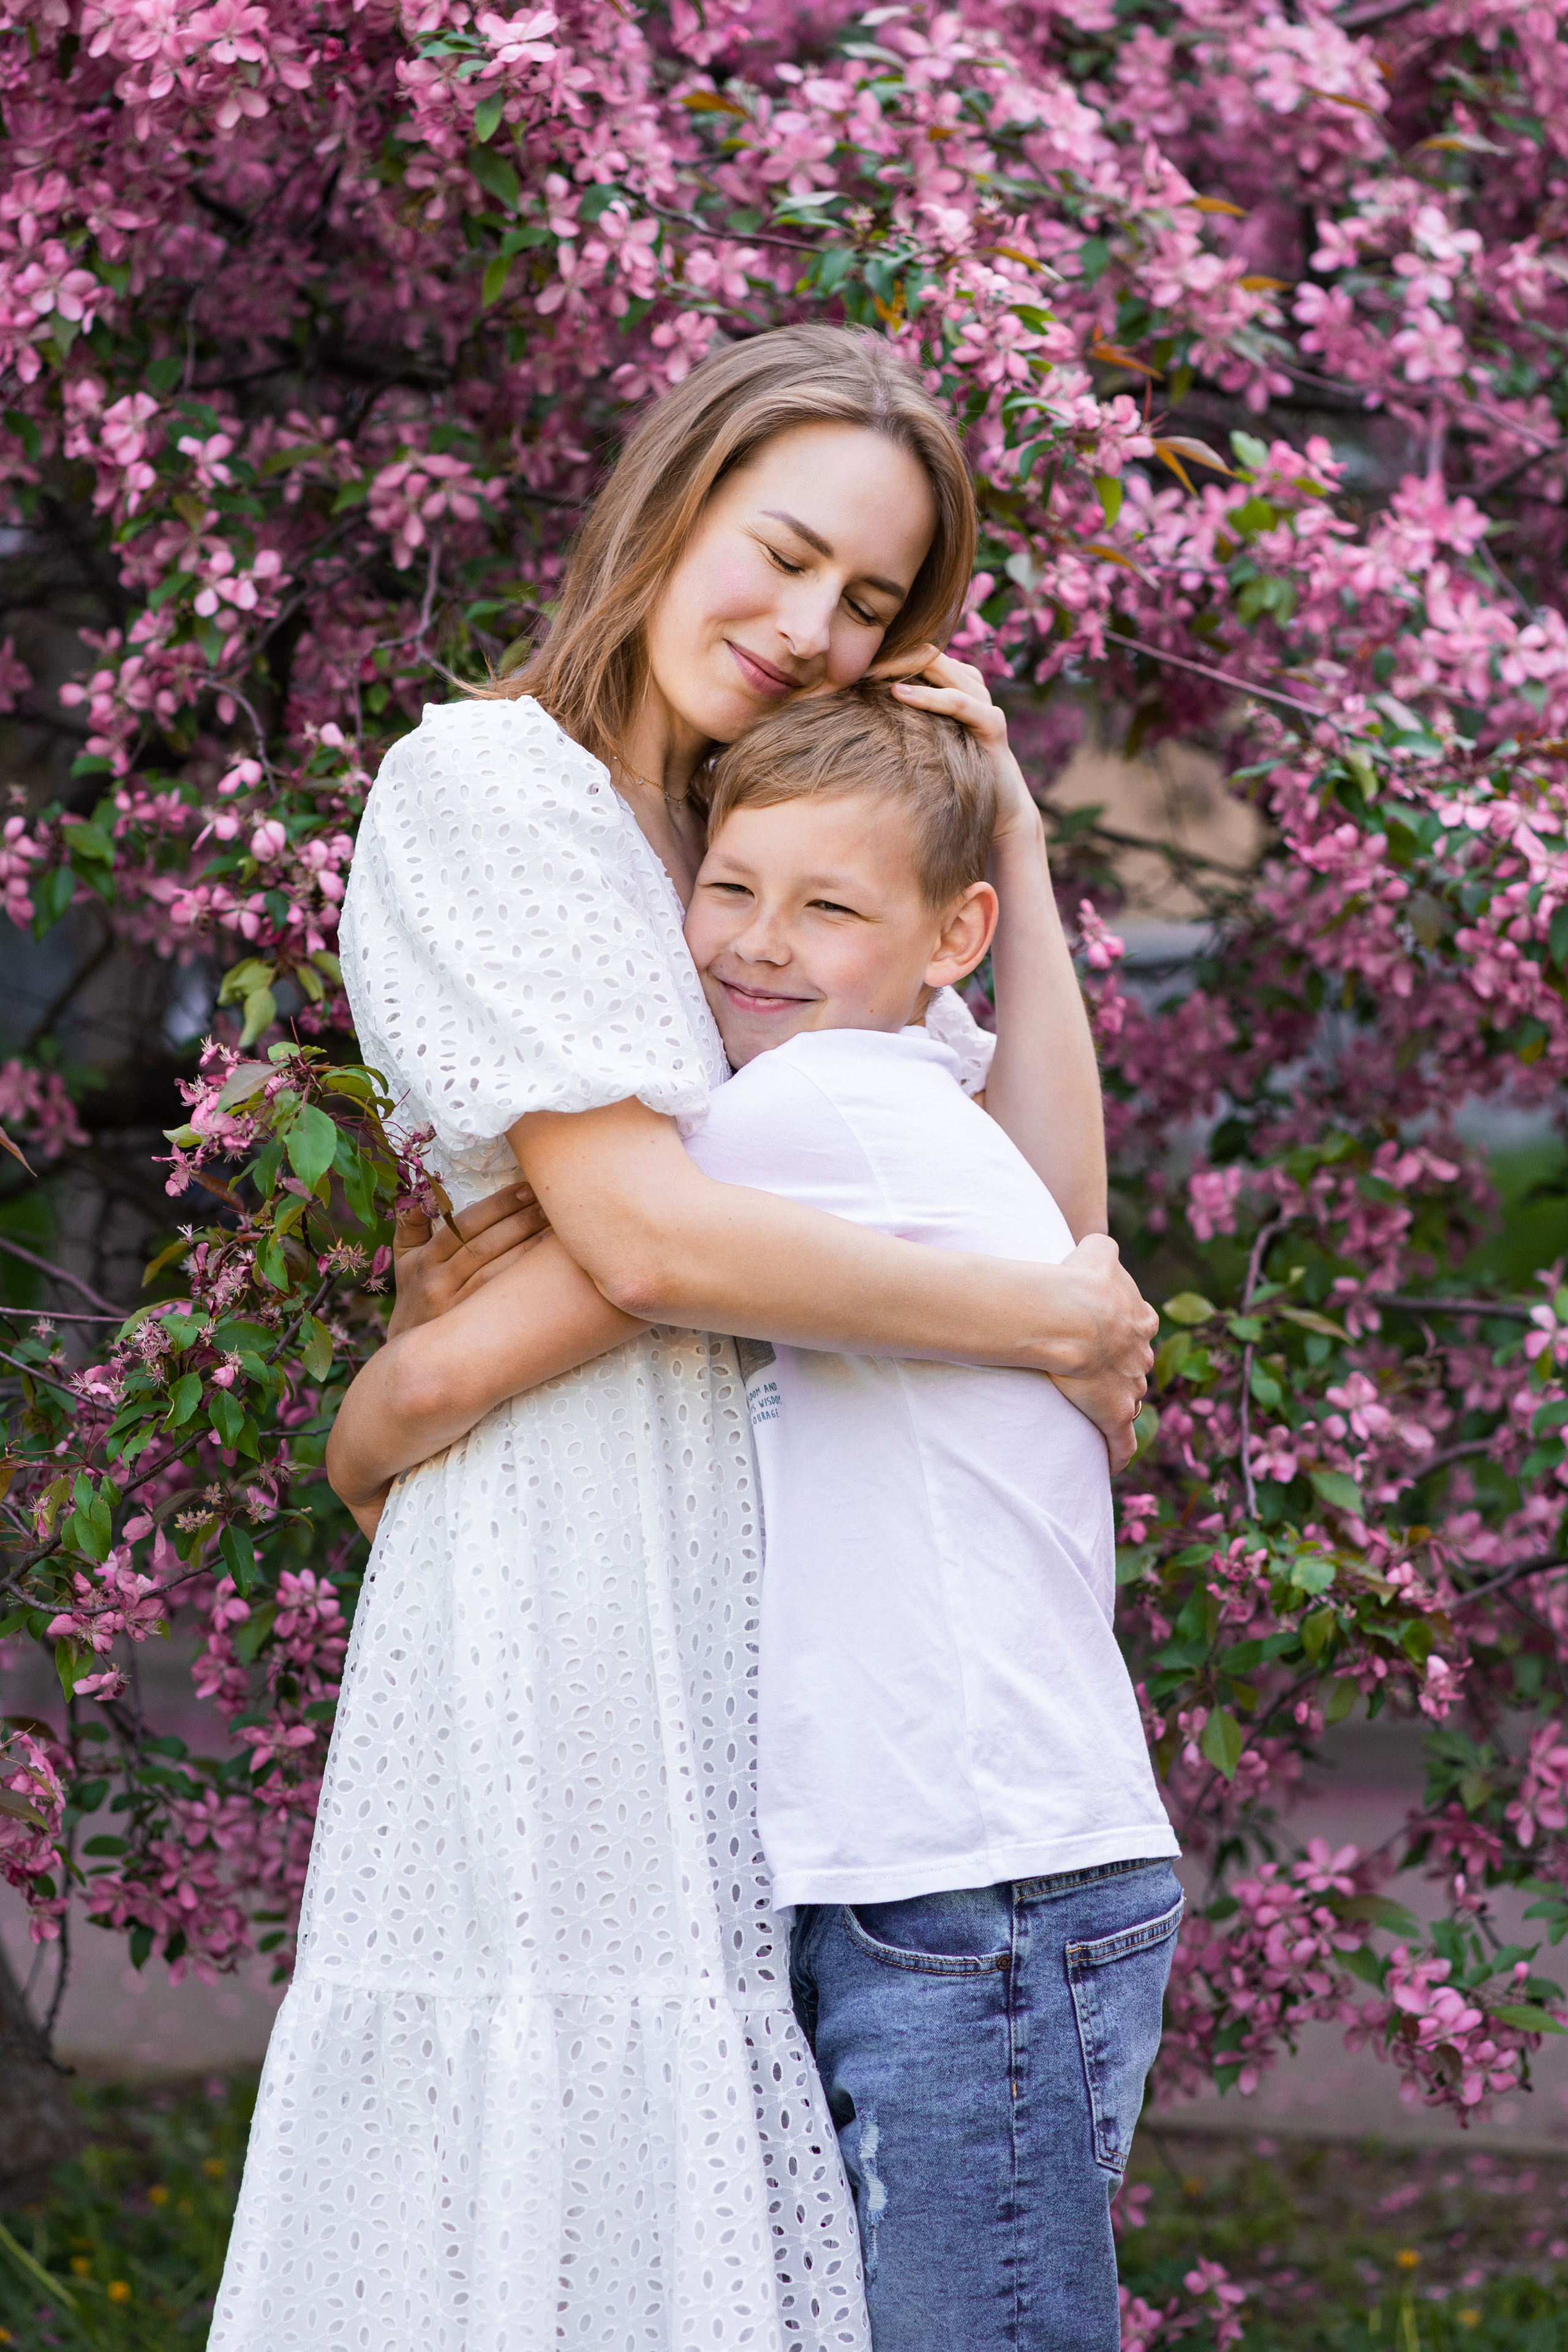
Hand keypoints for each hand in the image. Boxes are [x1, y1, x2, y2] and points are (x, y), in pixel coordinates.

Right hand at [386, 1181, 550, 1338]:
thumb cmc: (414, 1297)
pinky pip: (503, 1301)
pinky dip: (526, 1282)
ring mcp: (456, 1307)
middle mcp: (438, 1281)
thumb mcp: (404, 1260)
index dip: (496, 1205)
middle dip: (520, 1221)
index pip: (464, 1224)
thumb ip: (410, 1225)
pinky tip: (550, 1269)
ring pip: (496, 1272)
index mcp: (426, 1259)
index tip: (525, 1189)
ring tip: (557, 1230)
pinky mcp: (473, 1330)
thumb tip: (418, 1193)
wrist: (412, 1357)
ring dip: (529, 1249)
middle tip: (549, 1204)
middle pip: (484, 1246)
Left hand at [872, 641, 1038, 843]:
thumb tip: (856, 709)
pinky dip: (929, 696)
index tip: (849, 658)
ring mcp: (984, 702)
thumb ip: (902, 719)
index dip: (888, 652)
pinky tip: (899, 694)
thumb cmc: (953, 773)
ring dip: (906, 667)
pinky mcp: (992, 723)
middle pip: (929, 654)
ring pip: (943, 669)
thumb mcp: (923, 740)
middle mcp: (971, 686)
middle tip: (855, 658)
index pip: (919, 653)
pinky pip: (958, 701)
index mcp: (955, 684)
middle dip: (892, 654)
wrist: (1000, 805)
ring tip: (870, 669)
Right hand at [1040, 1234, 1157, 1473]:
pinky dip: (1119, 1454)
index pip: (1137, 1329)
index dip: (1121, 1334)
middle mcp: (1141, 1355)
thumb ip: (1102, 1248)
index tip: (1104, 1336)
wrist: (1073, 1315)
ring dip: (1118, 1405)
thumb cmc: (1080, 1283)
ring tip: (1096, 1413)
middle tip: (1095, 1374)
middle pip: (1136, 1367)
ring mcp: (1131, 1388)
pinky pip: (1122, 1442)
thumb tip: (1099, 1247)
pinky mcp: (1115, 1414)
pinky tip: (1112, 1464)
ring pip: (1131, 1400)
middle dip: (1122, 1371)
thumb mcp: (1096, 1251)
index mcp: (1139, 1319)